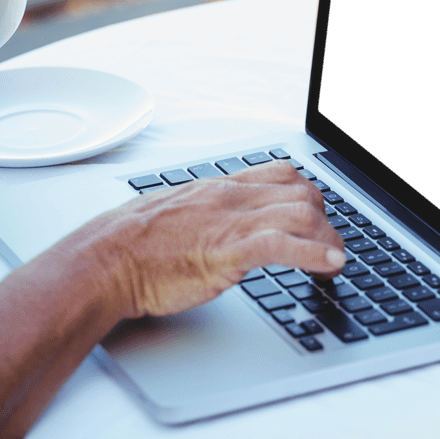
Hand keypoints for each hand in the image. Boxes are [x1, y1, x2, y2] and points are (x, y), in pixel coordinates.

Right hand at [55, 160, 346, 319]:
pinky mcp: (227, 252)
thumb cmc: (131, 246)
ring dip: (328, 238)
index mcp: (218, 188)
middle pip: (301, 190)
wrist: (103, 261)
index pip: (280, 173)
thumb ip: (206, 215)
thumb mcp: (176, 216)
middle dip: (326, 218)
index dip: (308, 194)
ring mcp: (230, 223)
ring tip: (336, 261)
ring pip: (300, 213)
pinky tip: (331, 266)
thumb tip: (221, 227)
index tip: (318, 217)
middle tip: (330, 244)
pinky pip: (282, 245)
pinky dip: (315, 254)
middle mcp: (229, 199)